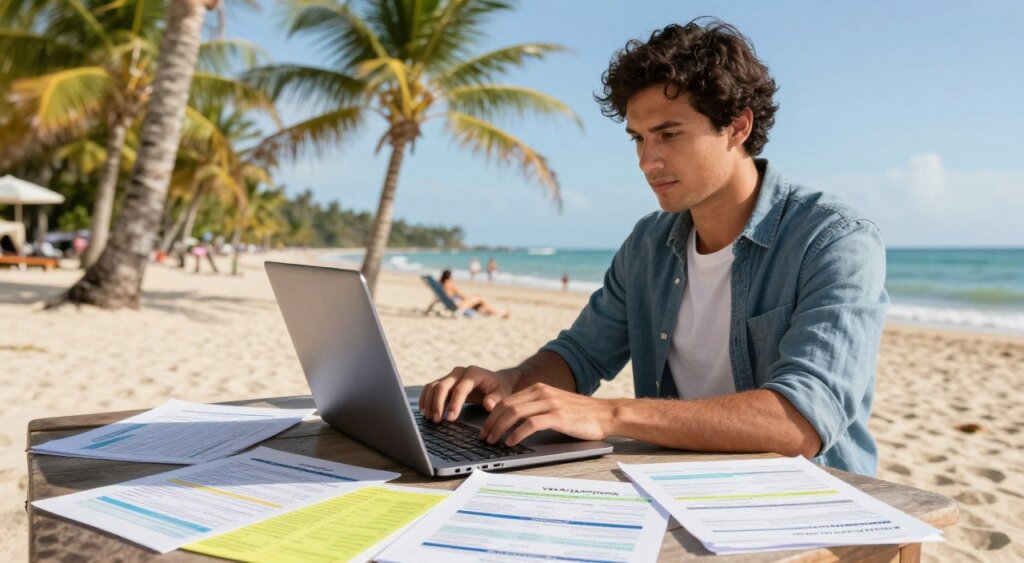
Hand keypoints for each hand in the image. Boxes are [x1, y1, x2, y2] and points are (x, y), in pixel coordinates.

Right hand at [418, 365, 513, 422]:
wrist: (494, 381)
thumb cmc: (499, 389)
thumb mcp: (503, 393)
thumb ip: (496, 399)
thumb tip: (488, 404)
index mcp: (473, 373)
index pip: (460, 389)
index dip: (454, 404)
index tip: (451, 419)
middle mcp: (459, 372)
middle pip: (442, 386)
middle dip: (438, 404)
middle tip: (436, 420)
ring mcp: (450, 376)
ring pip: (433, 386)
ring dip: (429, 402)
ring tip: (429, 418)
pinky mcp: (445, 382)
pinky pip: (430, 388)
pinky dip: (425, 398)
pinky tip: (424, 410)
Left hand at [479, 384, 614, 445]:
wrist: (606, 414)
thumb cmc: (582, 414)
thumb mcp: (556, 404)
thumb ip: (538, 408)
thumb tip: (515, 422)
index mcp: (539, 389)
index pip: (507, 400)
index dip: (493, 415)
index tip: (485, 428)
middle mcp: (542, 393)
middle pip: (507, 405)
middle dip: (491, 422)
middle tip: (484, 436)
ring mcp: (550, 403)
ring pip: (514, 413)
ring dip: (500, 428)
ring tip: (493, 441)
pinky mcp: (557, 416)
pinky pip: (530, 424)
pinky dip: (517, 434)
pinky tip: (511, 442)